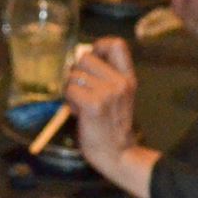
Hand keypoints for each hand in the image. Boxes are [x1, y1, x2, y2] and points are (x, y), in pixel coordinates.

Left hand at [67, 36, 139, 177]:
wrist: (117, 153)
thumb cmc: (110, 124)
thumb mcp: (117, 95)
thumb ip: (105, 75)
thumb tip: (80, 55)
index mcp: (128, 77)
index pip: (116, 44)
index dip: (98, 46)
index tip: (91, 60)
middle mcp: (121, 82)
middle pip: (85, 58)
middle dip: (77, 74)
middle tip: (83, 92)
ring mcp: (108, 93)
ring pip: (74, 75)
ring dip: (71, 89)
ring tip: (80, 105)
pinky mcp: (94, 105)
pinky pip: (70, 90)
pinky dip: (68, 101)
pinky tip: (77, 112)